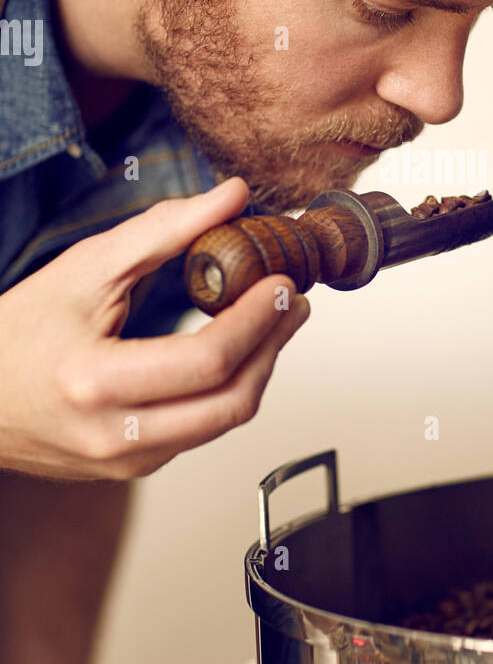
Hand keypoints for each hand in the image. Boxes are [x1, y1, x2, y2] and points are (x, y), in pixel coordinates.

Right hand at [0, 177, 309, 479]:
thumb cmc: (19, 331)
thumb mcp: (85, 268)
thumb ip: (163, 229)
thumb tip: (233, 195)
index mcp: (95, 382)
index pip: (207, 362)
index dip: (255, 321)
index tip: (280, 282)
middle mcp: (113, 435)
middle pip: (230, 402)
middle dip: (274, 346)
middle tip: (293, 302)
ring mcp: (125, 461)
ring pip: (223, 422)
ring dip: (260, 369)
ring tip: (275, 321)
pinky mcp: (133, 468)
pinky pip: (200, 431)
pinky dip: (228, 389)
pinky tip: (237, 352)